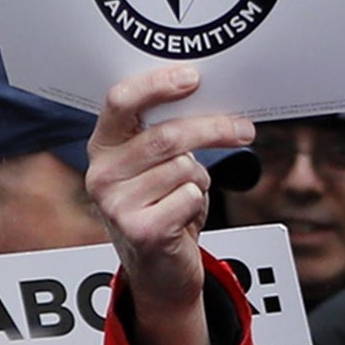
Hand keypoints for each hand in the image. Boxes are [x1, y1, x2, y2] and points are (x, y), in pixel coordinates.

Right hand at [87, 66, 253, 344]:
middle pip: (166, 136)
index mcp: (104, 146)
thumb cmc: (164, 203)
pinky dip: (198, 203)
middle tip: (244, 129)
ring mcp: (115, 205)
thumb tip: (210, 95)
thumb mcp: (159, 163)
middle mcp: (101, 173)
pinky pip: (190, 197)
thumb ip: (169, 130)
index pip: (120, 101)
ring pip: (184, 168)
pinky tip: (183, 216)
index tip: (193, 77)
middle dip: (213, 129)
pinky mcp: (139, 231)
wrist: (159, 267)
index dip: (157, 84)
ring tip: (189, 193)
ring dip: (201, 178)